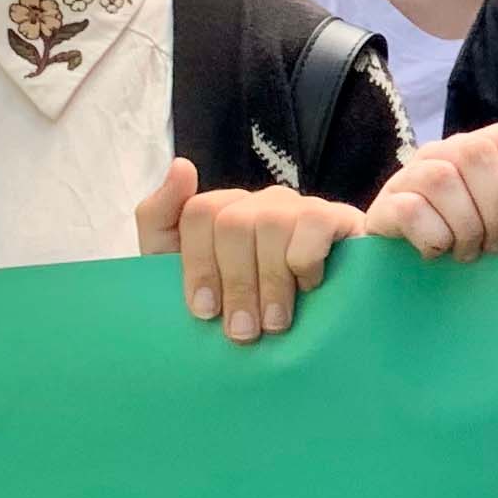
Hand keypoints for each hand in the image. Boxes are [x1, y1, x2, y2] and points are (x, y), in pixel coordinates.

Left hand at [132, 159, 361, 340]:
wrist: (311, 333)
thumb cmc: (239, 307)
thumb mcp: (182, 272)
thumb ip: (160, 220)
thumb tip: (181, 164)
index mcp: (224, 213)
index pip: (198, 213)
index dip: (198, 264)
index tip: (204, 312)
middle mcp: (260, 203)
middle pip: (233, 222)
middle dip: (236, 283)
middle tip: (243, 331)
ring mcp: (299, 207)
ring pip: (271, 224)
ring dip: (270, 282)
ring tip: (274, 323)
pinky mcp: (337, 218)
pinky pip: (313, 227)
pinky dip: (306, 263)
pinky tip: (308, 289)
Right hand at [367, 98, 497, 258]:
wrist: (436, 276)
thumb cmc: (492, 234)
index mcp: (490, 142)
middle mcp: (450, 148)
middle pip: (478, 156)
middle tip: (496, 246)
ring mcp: (414, 172)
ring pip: (443, 180)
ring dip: (466, 230)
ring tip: (469, 252)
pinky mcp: (386, 202)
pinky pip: (411, 209)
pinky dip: (435, 239)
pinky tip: (438, 253)